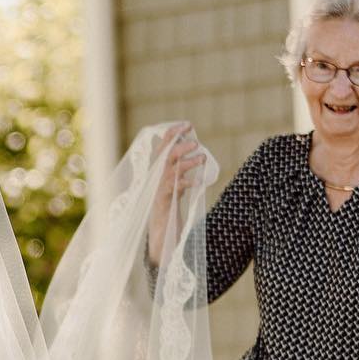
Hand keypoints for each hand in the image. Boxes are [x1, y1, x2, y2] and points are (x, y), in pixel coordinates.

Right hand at [147, 122, 205, 265]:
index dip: (173, 134)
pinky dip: (187, 183)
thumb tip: (197, 155)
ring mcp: (159, 190)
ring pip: (170, 170)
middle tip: (196, 141)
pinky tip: (199, 182)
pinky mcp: (164, 202)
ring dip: (186, 162)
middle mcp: (156, 178)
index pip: (163, 147)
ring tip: (202, 158)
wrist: (161, 234)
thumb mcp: (176, 186)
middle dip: (179, 145)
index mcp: (159, 171)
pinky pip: (175, 188)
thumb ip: (181, 171)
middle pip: (165, 155)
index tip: (187, 125)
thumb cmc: (169, 209)